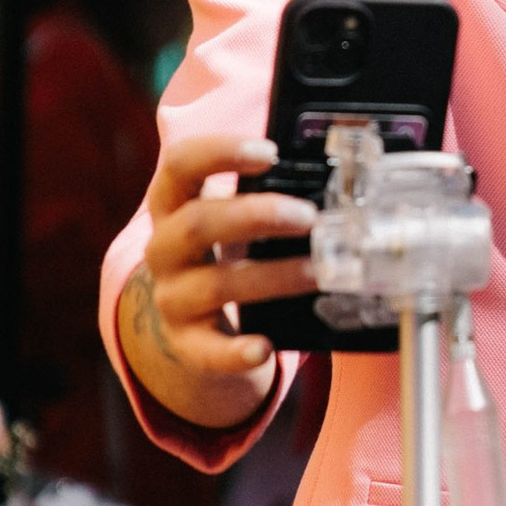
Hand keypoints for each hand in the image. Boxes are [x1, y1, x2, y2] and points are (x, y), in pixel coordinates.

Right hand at [120, 133, 320, 430]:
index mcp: (173, 203)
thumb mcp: (232, 214)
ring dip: (272, 277)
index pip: (182, 164)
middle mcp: (163, 247)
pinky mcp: (186, 342)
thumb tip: (341, 178)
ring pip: (215, 285)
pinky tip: (264, 349)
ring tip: (318, 272)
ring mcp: (172, 297)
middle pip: (198, 223)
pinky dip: (235, 352)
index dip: (221, 153)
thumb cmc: (225, 249)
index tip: (270, 153)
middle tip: (308, 216)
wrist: (191, 319)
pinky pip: (208, 351)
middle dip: (256, 216)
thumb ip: (267, 193)